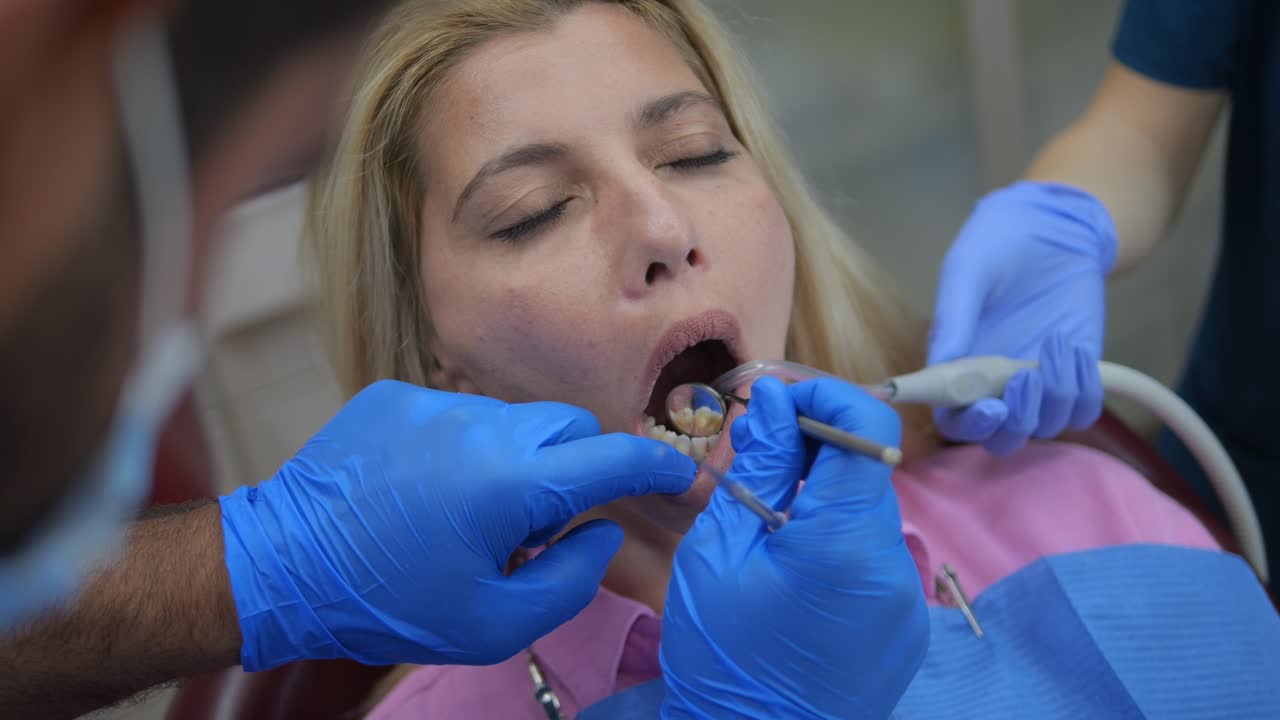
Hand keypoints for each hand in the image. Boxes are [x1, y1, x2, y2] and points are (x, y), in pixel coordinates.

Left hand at [219, 380, 695, 669]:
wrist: (282, 566)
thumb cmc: (389, 604)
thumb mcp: (492, 624)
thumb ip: (570, 579)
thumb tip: (599, 532)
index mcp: (511, 484)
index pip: (612, 457)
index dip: (657, 463)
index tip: (678, 471)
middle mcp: (481, 426)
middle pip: (567, 428)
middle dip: (574, 468)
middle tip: (535, 526)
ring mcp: (435, 404)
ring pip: (513, 421)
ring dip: (516, 460)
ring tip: (468, 513)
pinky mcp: (396, 398)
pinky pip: (458, 414)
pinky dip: (464, 447)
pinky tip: (425, 490)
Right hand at [660, 377, 927, 718]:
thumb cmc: (723, 658)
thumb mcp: (718, 553)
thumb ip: (756, 468)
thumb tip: (774, 399)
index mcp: (848, 542)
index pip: (866, 425)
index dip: (822, 395)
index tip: (773, 404)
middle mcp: (895, 565)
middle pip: (866, 469)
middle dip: (813, 446)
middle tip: (753, 458)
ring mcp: (906, 600)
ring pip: (866, 514)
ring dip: (821, 496)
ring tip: (764, 525)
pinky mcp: (903, 625)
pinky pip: (872, 558)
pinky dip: (835, 542)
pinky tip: (790, 571)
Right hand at [928, 180, 1114, 454]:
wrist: (1055, 226)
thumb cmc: (998, 243)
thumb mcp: (968, 269)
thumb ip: (954, 317)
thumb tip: (939, 365)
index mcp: (956, 367)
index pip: (954, 420)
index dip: (970, 425)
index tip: (990, 407)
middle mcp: (994, 385)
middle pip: (1002, 438)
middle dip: (1016, 422)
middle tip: (1026, 379)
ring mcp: (1037, 385)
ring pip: (1046, 426)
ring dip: (1055, 396)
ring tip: (1056, 345)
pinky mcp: (1076, 375)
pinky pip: (1083, 409)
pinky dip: (1083, 388)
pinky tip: (1073, 347)